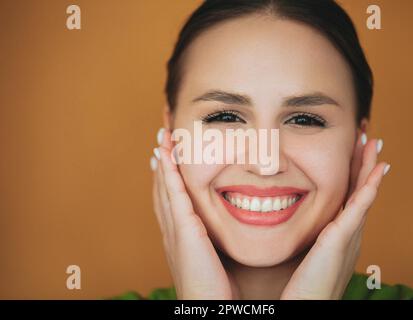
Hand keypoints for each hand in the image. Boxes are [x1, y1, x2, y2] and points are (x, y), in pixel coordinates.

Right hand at [151, 128, 234, 299]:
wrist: (207, 306)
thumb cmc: (215, 287)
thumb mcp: (213, 255)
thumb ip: (215, 238)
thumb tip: (223, 224)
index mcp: (180, 233)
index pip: (172, 194)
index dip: (169, 171)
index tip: (170, 149)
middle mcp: (172, 227)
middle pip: (163, 185)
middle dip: (162, 159)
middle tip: (161, 133)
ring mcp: (175, 228)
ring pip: (165, 185)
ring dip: (163, 159)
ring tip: (162, 135)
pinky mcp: (183, 230)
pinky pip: (173, 194)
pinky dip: (168, 172)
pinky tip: (166, 153)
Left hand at [280, 135, 389, 299]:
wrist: (301, 308)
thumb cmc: (298, 287)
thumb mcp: (303, 254)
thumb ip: (301, 236)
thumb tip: (285, 219)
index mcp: (336, 234)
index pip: (346, 196)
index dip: (351, 173)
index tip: (351, 150)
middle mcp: (347, 234)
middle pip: (359, 191)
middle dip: (364, 164)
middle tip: (368, 137)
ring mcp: (347, 238)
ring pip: (363, 194)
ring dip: (369, 168)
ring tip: (374, 144)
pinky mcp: (341, 242)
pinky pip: (358, 210)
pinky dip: (369, 189)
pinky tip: (377, 172)